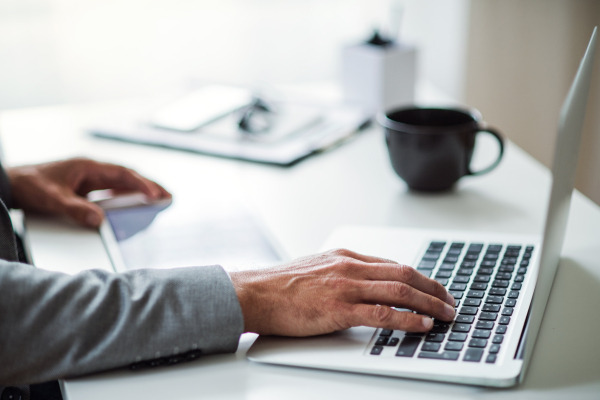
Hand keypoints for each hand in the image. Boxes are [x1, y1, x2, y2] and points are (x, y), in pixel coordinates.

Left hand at [7, 157, 170, 226]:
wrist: (10, 183)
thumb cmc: (28, 185)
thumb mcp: (51, 199)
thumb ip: (75, 209)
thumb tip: (99, 220)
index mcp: (87, 167)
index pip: (121, 174)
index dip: (140, 184)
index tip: (154, 195)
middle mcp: (91, 171)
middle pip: (126, 177)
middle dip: (148, 186)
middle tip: (167, 196)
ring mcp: (88, 179)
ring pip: (120, 184)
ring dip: (138, 191)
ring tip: (157, 200)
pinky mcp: (84, 188)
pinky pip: (110, 191)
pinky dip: (125, 197)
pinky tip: (132, 205)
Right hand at [230, 249, 454, 335]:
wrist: (255, 293)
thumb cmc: (280, 285)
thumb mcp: (317, 268)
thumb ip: (342, 273)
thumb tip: (364, 287)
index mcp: (345, 256)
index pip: (392, 263)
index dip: (419, 277)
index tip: (432, 287)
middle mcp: (349, 266)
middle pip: (403, 273)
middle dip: (432, 288)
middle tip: (450, 301)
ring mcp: (345, 286)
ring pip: (398, 290)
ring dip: (428, 303)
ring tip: (445, 314)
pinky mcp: (338, 308)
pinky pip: (381, 313)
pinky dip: (406, 318)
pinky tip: (421, 325)